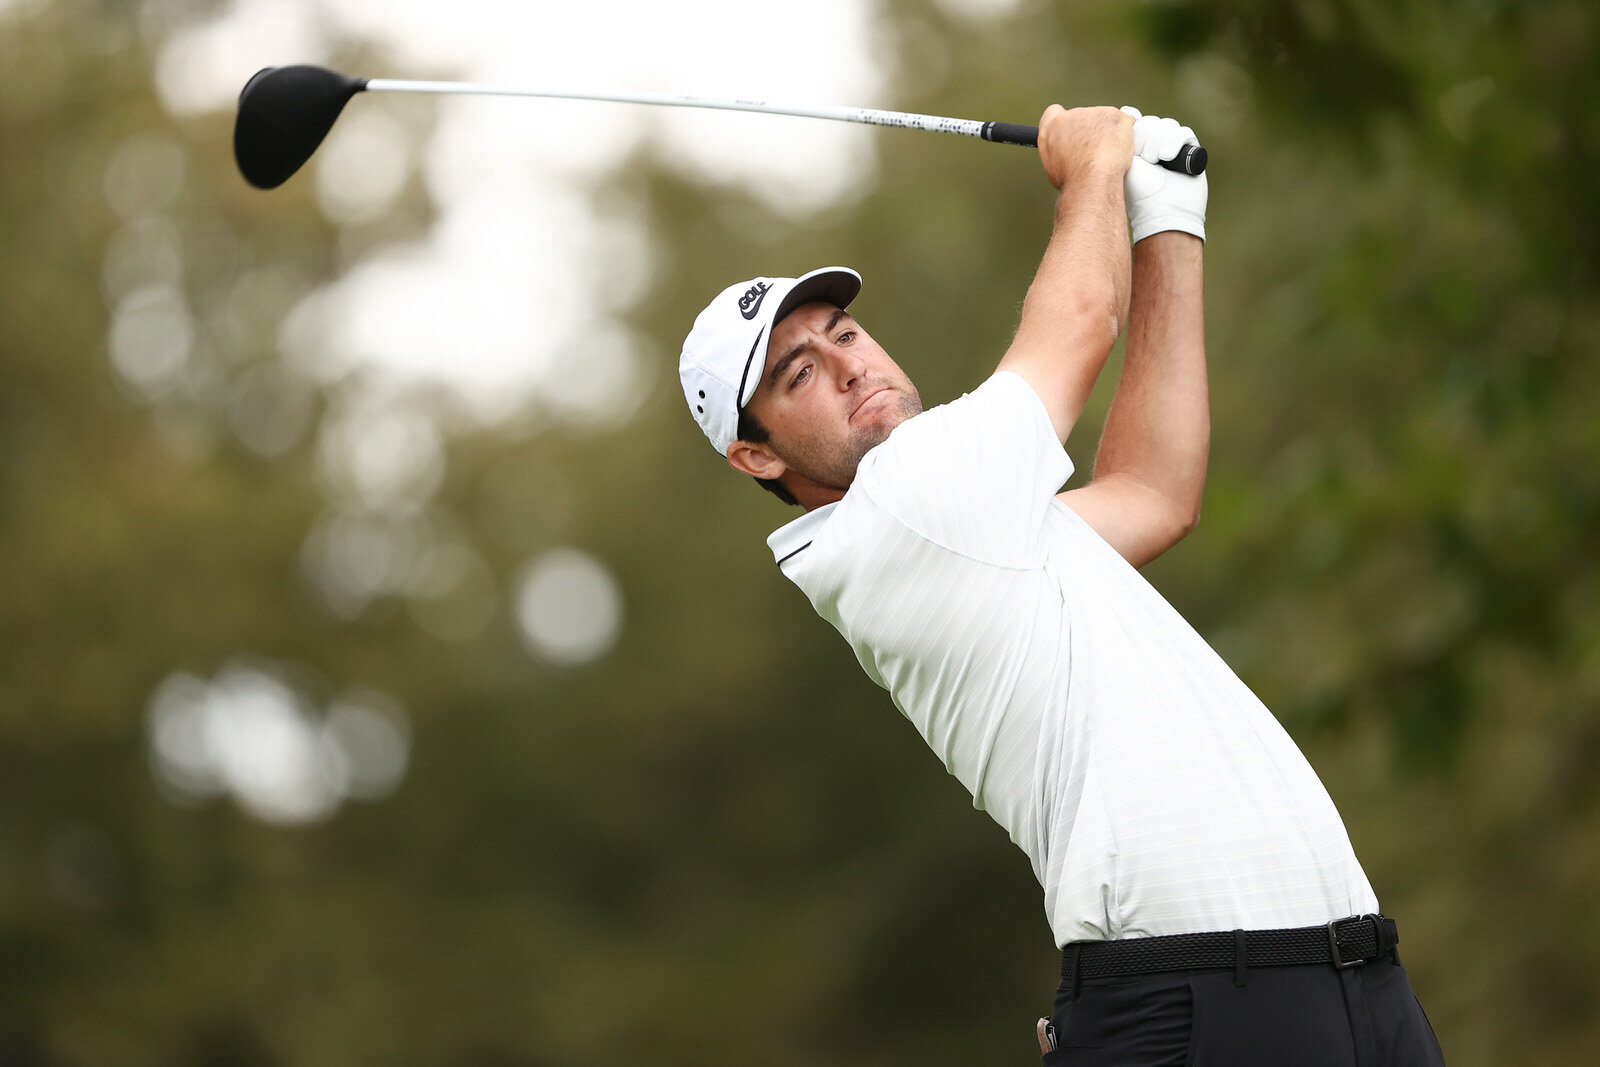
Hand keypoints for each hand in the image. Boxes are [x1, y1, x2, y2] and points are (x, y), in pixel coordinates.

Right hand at [1037, 104, 1132, 190]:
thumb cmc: (1073, 179)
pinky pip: (1124, 122)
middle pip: (1084, 118)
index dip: (1067, 123)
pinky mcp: (1114, 115)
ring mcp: (1095, 113)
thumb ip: (1057, 148)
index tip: (1075, 134)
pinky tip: (1120, 151)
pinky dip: (1125, 134)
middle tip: (1095, 153)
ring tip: (1107, 156)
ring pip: (1105, 120)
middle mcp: (1072, 115)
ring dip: (1108, 134)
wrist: (1092, 179)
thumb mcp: (1053, 165)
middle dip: (1091, 131)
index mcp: (1053, 126)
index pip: (1056, 112)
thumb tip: (1065, 149)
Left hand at [1120, 106, 1206, 241]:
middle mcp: (1154, 146)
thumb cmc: (1139, 193)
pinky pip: (1183, 132)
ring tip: (1157, 161)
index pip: (1138, 122)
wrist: (1164, 211)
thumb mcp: (1124, 163)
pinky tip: (1168, 158)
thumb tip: (1128, 109)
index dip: (1136, 128)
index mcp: (1136, 148)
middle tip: (1145, 160)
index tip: (1132, 144)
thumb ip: (1121, 139)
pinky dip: (1175, 141)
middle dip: (1147, 138)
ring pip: (1167, 125)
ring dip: (1160, 141)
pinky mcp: (1189, 150)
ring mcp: (1172, 148)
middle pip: (1151, 122)